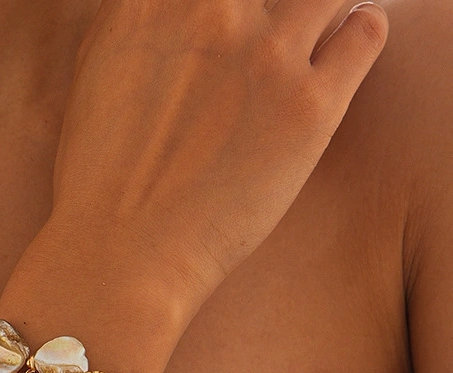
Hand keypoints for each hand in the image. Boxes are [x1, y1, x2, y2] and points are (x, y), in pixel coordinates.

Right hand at [46, 0, 387, 311]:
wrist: (123, 255)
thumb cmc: (101, 180)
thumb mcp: (98, 74)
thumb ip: (139, 21)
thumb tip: (170, 7)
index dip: (230, 3)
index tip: (235, 22)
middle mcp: (212, 10)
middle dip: (271, 9)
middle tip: (266, 46)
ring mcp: (265, 56)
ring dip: (320, 10)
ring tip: (307, 42)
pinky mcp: (310, 107)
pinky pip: (365, 33)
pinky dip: (360, 34)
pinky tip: (340, 55)